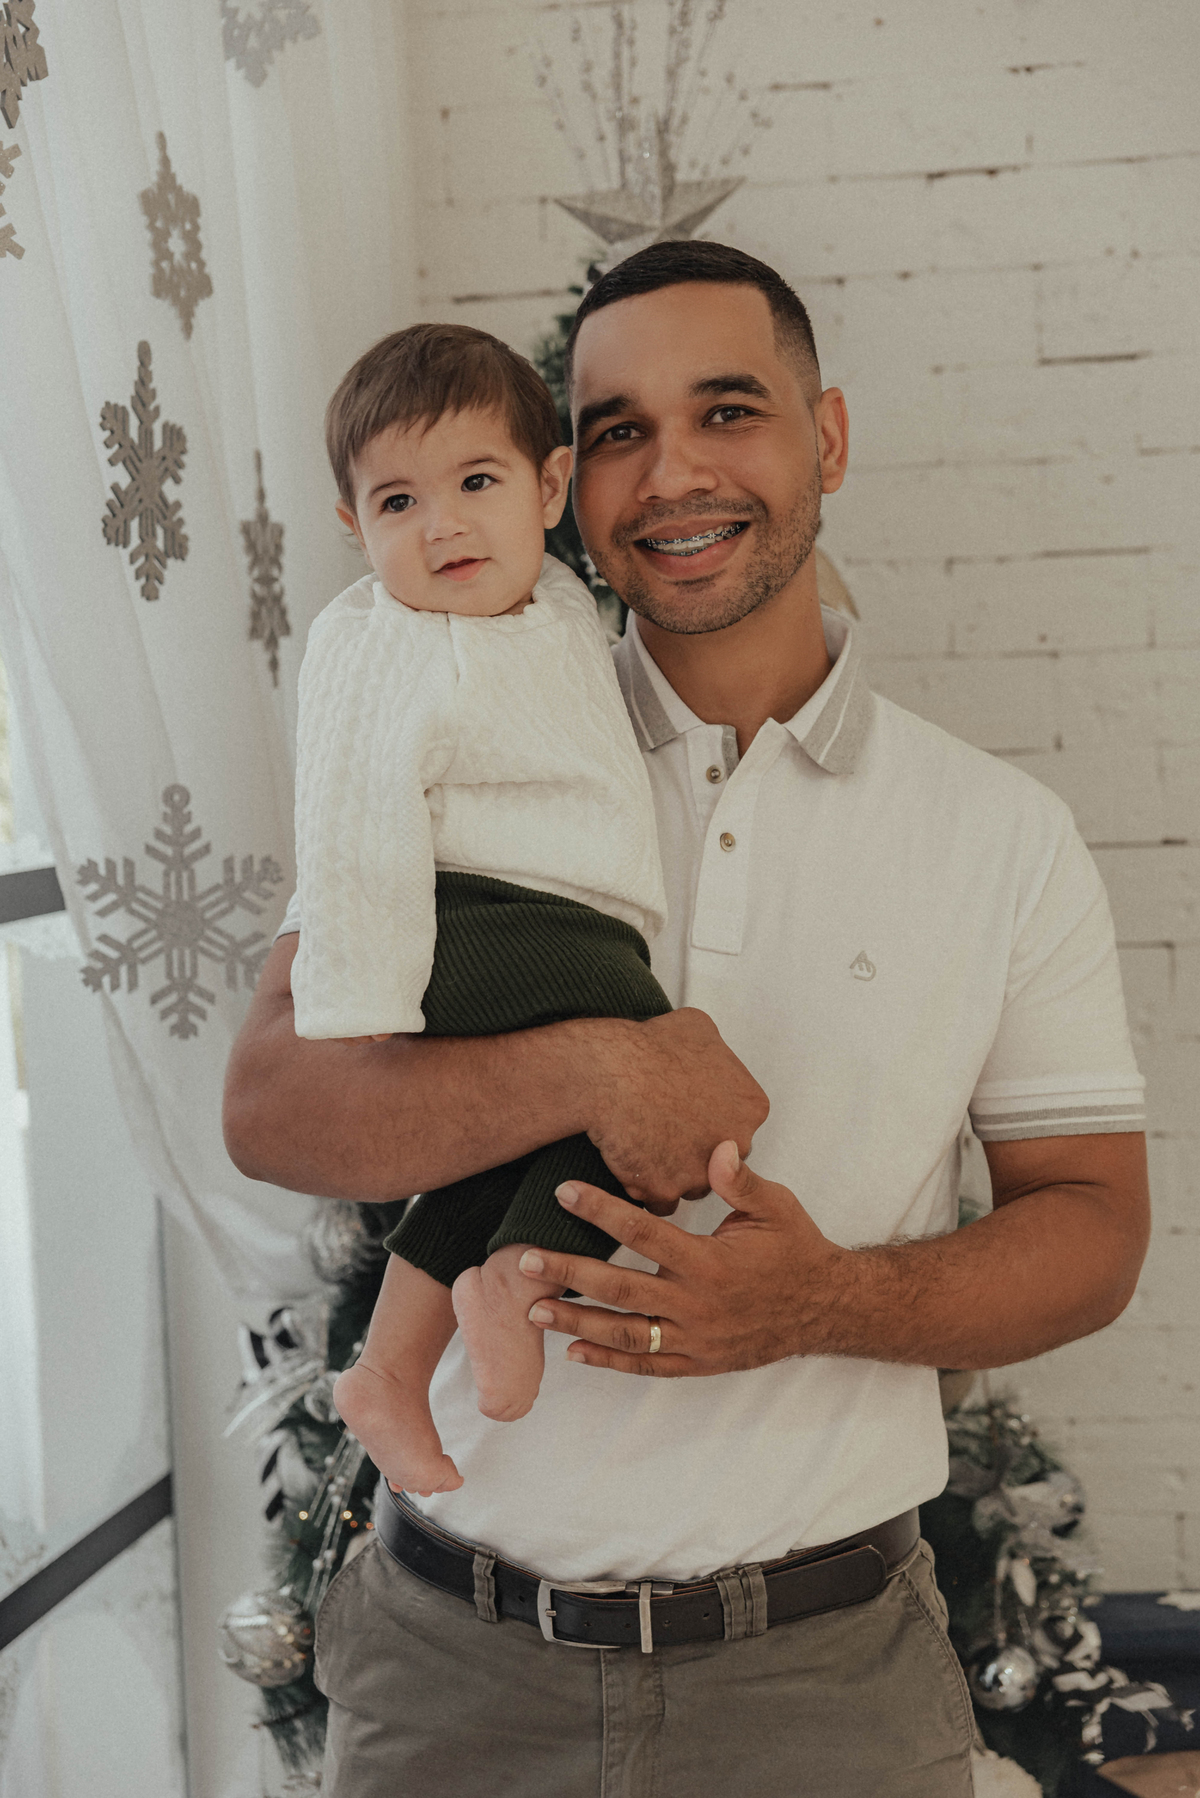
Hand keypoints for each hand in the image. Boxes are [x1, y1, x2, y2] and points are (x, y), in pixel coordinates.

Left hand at [521, 1141, 844, 1374]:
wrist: (828, 1308)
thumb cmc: (797, 1249)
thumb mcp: (776, 1207)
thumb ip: (741, 1181)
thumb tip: (718, 1146)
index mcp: (710, 1262)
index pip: (645, 1233)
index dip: (602, 1211)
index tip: (564, 1193)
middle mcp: (698, 1304)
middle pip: (622, 1288)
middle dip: (570, 1273)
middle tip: (524, 1260)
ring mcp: (697, 1338)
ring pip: (627, 1333)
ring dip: (577, 1323)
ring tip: (533, 1311)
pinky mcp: (700, 1362)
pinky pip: (648, 1366)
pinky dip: (609, 1361)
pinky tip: (574, 1353)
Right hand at [584, 1010, 768, 1211]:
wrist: (608, 1071)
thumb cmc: (650, 1045)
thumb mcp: (698, 1028)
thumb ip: (717, 1052)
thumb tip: (710, 1055)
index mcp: (750, 1108)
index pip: (736, 1125)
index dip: (708, 1119)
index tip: (685, 1111)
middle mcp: (736, 1145)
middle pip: (719, 1159)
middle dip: (696, 1150)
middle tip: (664, 1130)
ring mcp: (702, 1172)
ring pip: (691, 1183)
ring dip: (672, 1172)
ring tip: (645, 1148)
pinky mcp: (665, 1190)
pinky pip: (660, 1200)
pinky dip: (646, 1188)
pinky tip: (632, 1166)